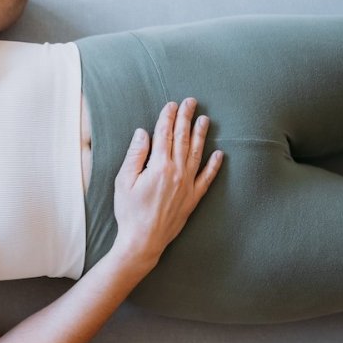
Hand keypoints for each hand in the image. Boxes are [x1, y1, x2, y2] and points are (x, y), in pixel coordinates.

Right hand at [112, 98, 223, 265]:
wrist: (143, 240)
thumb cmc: (129, 212)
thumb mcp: (123, 181)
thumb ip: (135, 155)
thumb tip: (142, 133)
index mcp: (158, 166)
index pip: (164, 135)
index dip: (167, 117)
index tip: (171, 104)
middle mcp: (177, 172)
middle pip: (182, 140)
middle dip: (186, 119)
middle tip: (191, 102)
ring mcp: (187, 185)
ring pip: (196, 154)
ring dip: (201, 135)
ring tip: (205, 119)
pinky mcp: (192, 198)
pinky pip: (206, 178)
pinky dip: (213, 166)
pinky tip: (219, 155)